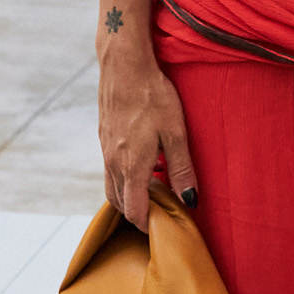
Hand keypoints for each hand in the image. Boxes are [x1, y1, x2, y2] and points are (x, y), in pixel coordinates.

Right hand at [98, 40, 197, 228]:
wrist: (124, 65)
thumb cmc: (152, 96)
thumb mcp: (175, 133)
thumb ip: (182, 169)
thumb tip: (190, 200)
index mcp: (131, 166)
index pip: (135, 211)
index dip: (148, 225)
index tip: (164, 228)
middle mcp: (113, 163)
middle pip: (120, 203)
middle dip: (137, 214)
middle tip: (161, 212)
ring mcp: (105, 150)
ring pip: (112, 187)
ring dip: (128, 196)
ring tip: (152, 191)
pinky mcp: (103, 137)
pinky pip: (110, 169)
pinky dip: (123, 178)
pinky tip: (143, 163)